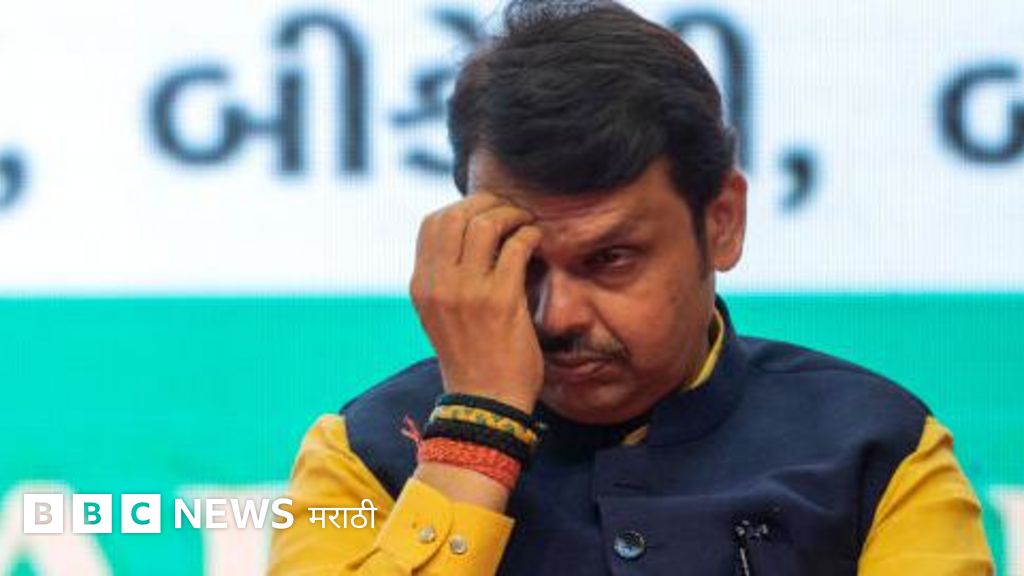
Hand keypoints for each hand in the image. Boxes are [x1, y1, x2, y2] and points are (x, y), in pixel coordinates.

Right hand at [410, 193, 543, 413]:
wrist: (485, 402)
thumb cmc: (472, 357)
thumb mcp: (442, 314)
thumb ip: (447, 277)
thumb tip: (472, 234)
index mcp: (421, 285)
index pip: (432, 223)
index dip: (461, 207)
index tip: (485, 211)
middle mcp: (438, 284)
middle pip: (457, 214)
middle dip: (488, 202)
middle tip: (511, 210)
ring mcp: (468, 291)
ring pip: (486, 223)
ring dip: (512, 215)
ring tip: (526, 222)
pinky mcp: (500, 301)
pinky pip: (516, 246)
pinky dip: (530, 235)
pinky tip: (537, 241)